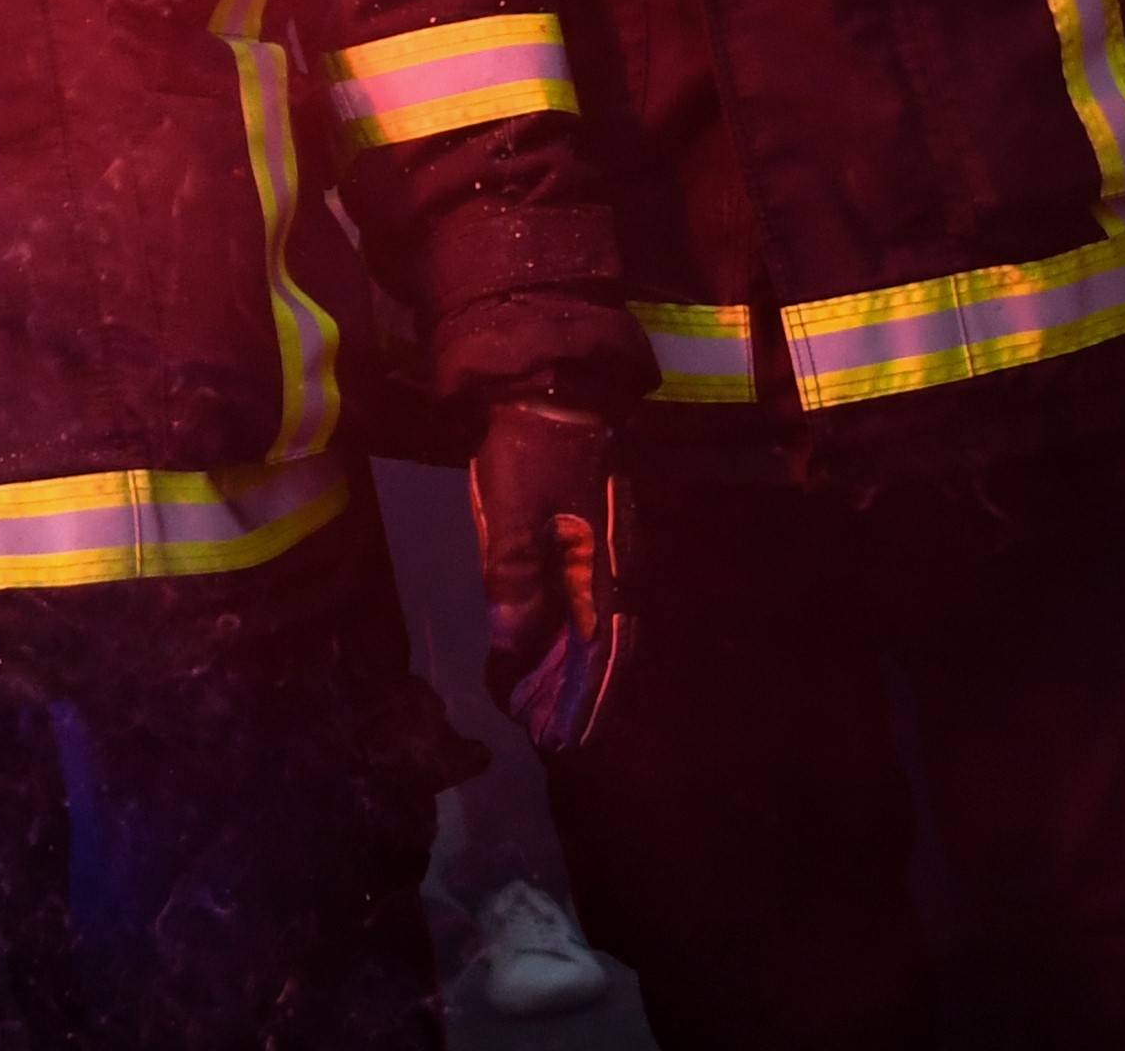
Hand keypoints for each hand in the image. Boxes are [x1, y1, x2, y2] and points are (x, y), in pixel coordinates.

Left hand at [469, 398, 622, 748]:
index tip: (564, 737)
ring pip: (599, 624)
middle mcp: (615, 563)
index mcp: (601, 563)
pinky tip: (552, 648)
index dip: (584, 696)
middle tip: (553, 733)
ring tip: (549, 704)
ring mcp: (607, 549)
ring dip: (578, 666)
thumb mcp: (509, 514)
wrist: (549, 388)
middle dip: (581, 692)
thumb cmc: (526, 451)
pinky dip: (575, 632)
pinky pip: (590, 599)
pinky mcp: (593, 537)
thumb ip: (513, 581)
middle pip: (605, 644)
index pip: (600, 649)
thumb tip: (515, 647)